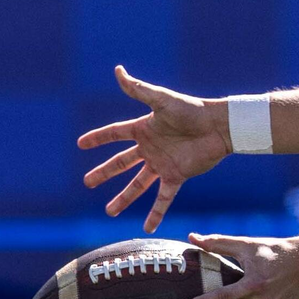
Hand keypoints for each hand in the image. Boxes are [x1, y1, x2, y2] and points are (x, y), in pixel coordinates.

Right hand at [76, 66, 234, 228]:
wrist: (218, 126)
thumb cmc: (192, 109)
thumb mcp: (161, 99)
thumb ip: (138, 90)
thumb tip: (117, 70)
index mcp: (143, 128)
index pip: (114, 134)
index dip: (98, 138)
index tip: (81, 144)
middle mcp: (150, 148)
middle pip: (121, 164)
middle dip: (104, 173)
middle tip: (88, 183)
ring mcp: (162, 164)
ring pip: (137, 185)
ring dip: (124, 198)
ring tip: (110, 212)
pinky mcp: (177, 176)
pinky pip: (163, 198)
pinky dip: (155, 213)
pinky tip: (147, 228)